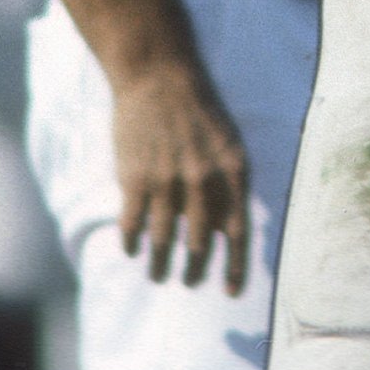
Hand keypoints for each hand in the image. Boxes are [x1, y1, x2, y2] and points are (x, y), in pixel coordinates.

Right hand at [112, 58, 252, 292]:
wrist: (160, 76)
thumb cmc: (199, 111)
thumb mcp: (228, 143)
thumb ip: (228, 185)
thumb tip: (227, 231)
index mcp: (233, 170)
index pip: (238, 231)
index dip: (236, 267)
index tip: (232, 294)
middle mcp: (202, 179)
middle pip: (199, 243)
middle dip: (194, 270)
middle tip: (190, 283)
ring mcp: (167, 180)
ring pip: (163, 240)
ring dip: (160, 264)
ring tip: (159, 275)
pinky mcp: (135, 178)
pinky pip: (132, 225)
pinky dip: (131, 243)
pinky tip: (131, 251)